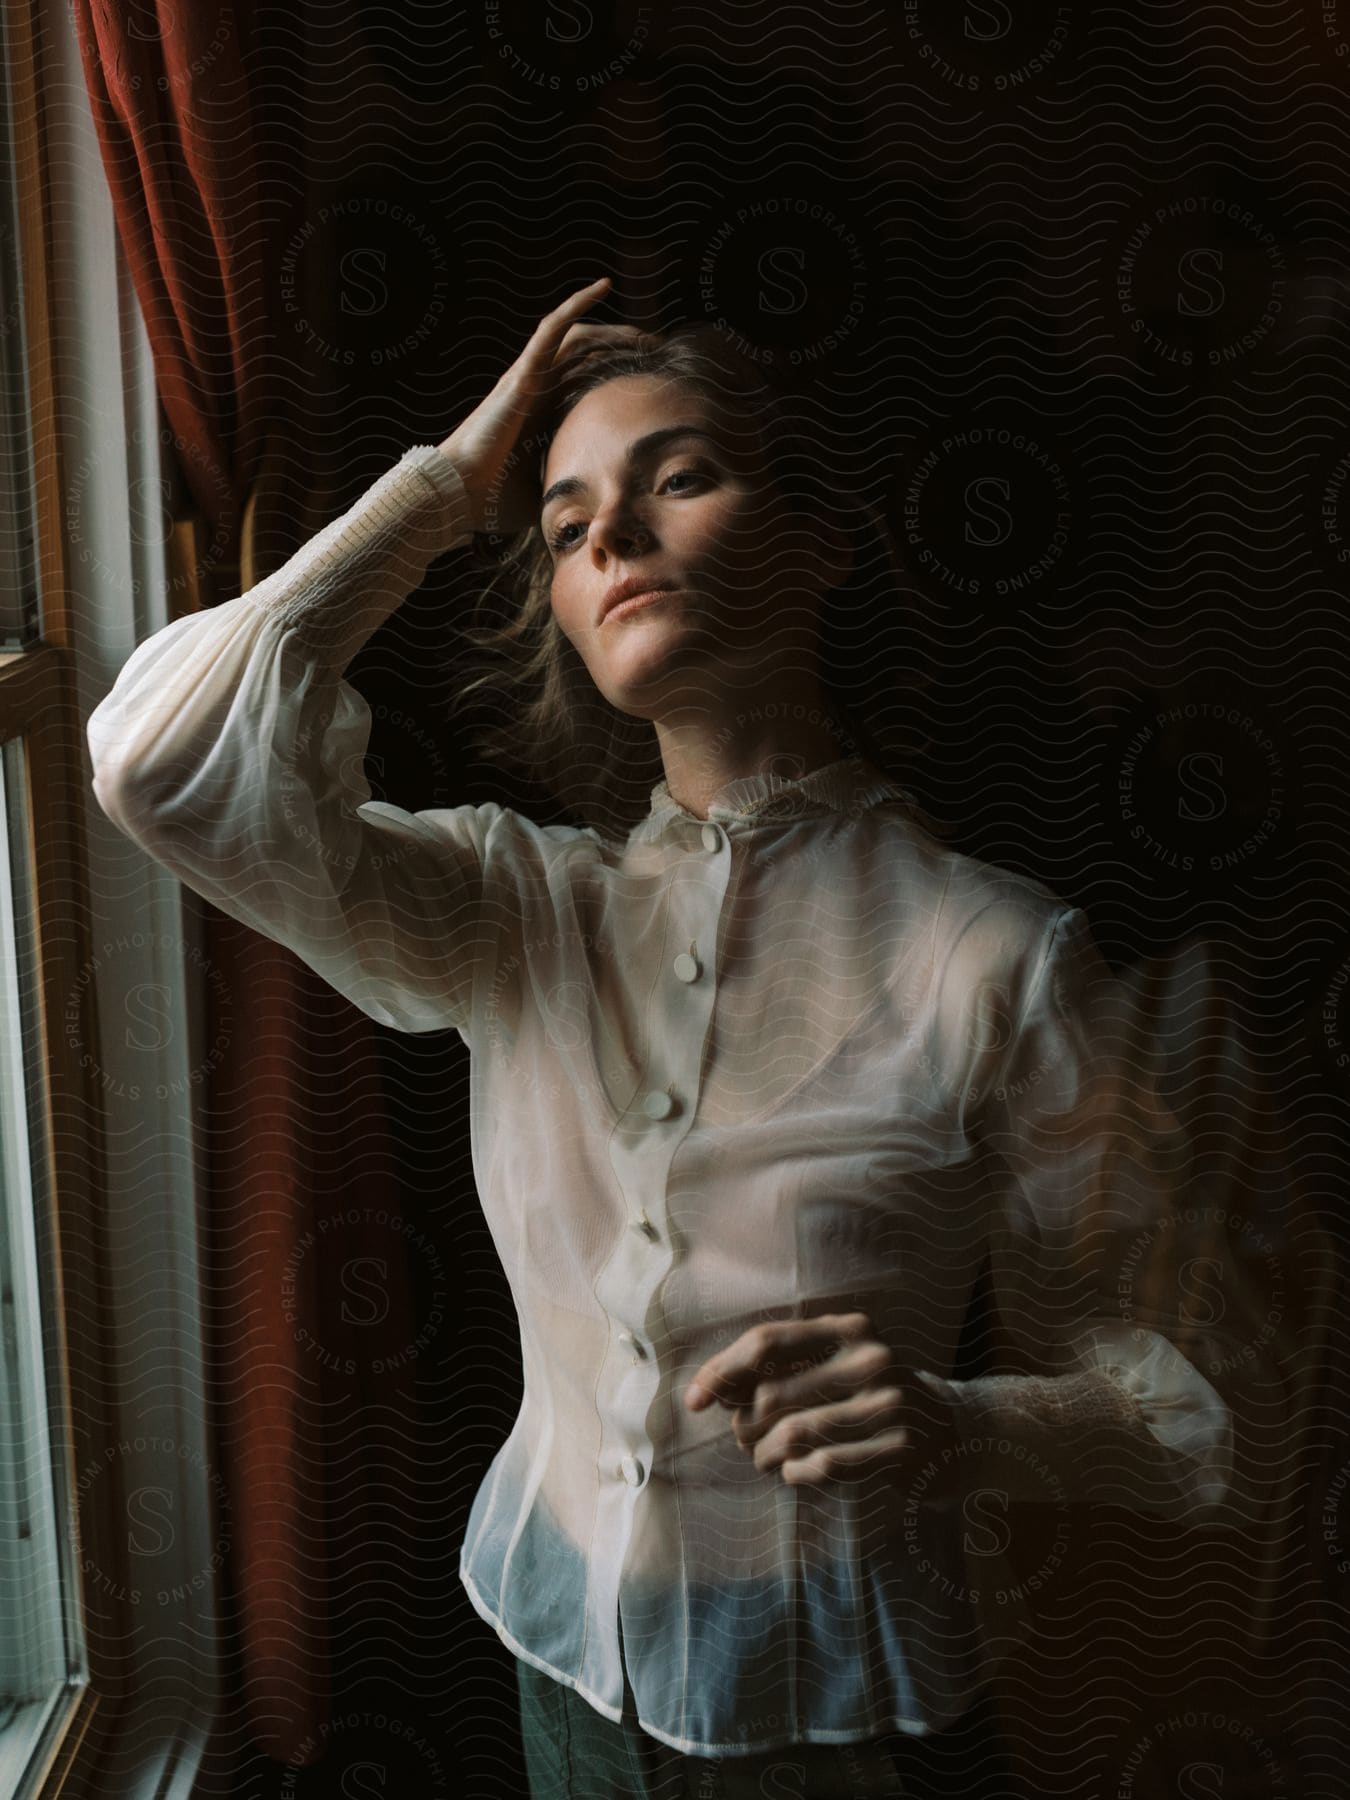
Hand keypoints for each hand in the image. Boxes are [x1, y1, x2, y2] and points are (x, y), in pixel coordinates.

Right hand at [437, 276, 660, 534]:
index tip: (654, 383)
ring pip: (577, 337)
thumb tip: (602, 513)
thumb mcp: (548, 494)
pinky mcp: (522, 374)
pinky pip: (552, 330)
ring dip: (614, 331)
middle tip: (659, 356)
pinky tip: (602, 287)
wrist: (459, 494)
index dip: (620, 377)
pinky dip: (575, 304)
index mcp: (544, 416)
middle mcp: (538, 390)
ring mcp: (529, 378)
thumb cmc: (493, 500)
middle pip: (589, 356)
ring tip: (645, 336)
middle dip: (626, 351)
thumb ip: (571, 493)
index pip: (588, 383)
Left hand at [684, 1312, 961, 1489]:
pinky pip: (824, 1465)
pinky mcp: (900, 1447)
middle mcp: (870, 1358)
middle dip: (744, 1424)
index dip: (722, 1370)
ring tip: (763, 1459)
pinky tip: (794, 1472)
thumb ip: (778, 1368)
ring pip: (793, 1433)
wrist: (953, 1430)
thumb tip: (707, 1390)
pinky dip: (796, 1473)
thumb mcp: (834, 1363)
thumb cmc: (871, 1394)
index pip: (767, 1341)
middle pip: (772, 1394)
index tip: (693, 1400)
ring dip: (764, 1454)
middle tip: (744, 1439)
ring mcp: (889, 1403)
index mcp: (848, 1328)